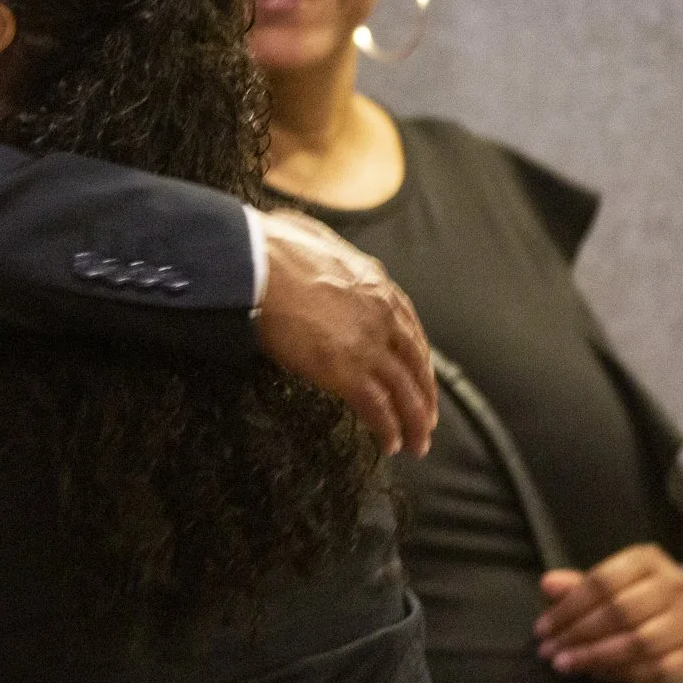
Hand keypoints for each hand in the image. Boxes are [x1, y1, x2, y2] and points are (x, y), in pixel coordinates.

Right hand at [253, 208, 436, 455]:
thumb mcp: (311, 237)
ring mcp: (367, 345)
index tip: (419, 376)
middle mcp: (381, 316)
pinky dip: (387, 429)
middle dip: (424, 395)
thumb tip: (303, 241)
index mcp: (376, 284)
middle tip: (427, 420)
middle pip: (415, 364)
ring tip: (416, 444)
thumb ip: (320, 248)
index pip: (409, 328)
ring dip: (414, 422)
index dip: (417, 359)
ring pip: (404, 392)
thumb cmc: (270, 247)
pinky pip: (377, 408)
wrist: (255, 264)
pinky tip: (389, 444)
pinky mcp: (346, 371)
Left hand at [535, 543, 682, 682]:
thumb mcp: (602, 586)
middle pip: (620, 613)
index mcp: (648, 560)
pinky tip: (598, 675)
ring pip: (639, 643)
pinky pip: (656, 669)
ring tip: (568, 664)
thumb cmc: (631, 599)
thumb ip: (574, 586)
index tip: (543, 629)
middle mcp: (674, 586)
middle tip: (550, 652)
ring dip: (597, 658)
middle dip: (578, 636)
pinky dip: (623, 675)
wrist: (676, 621)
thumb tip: (548, 584)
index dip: (568, 608)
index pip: (603, 582)